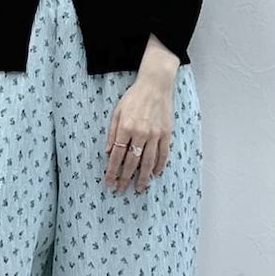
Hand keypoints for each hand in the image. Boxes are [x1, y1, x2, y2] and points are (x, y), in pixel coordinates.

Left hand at [103, 75, 174, 194]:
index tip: (109, 182)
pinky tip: (155, 174)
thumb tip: (108, 152)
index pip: (117, 155)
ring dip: (143, 177)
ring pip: (148, 162)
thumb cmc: (134, 97)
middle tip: (121, 190)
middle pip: (132, 162)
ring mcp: (155, 134)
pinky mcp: (166, 133)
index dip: (112, 171)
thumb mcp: (117, 112)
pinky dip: (159, 165)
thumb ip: (112, 133)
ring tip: (139, 188)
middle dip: (125, 178)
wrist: (155, 85)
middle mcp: (140, 133)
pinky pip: (163, 154)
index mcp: (126, 128)